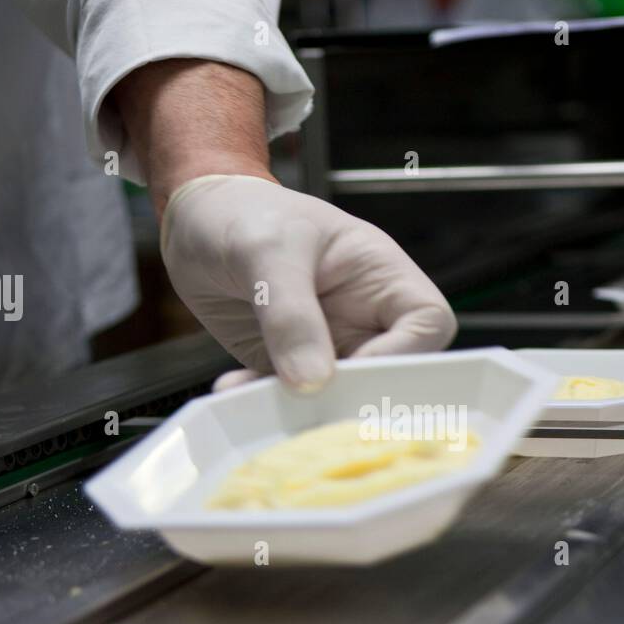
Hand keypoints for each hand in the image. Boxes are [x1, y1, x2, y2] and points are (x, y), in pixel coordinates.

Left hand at [160, 174, 455, 390]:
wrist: (195, 220)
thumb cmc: (242, 213)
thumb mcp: (267, 251)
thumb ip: (290, 314)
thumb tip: (312, 381)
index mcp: (381, 275)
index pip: (427, 324)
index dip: (404, 355)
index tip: (352, 371)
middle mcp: (365, 317)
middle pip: (393, 374)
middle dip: (354, 397)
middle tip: (309, 407)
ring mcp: (330, 347)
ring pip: (340, 398)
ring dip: (303, 410)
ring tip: (260, 400)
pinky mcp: (292, 367)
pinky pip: (291, 401)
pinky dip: (264, 404)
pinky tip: (233, 389)